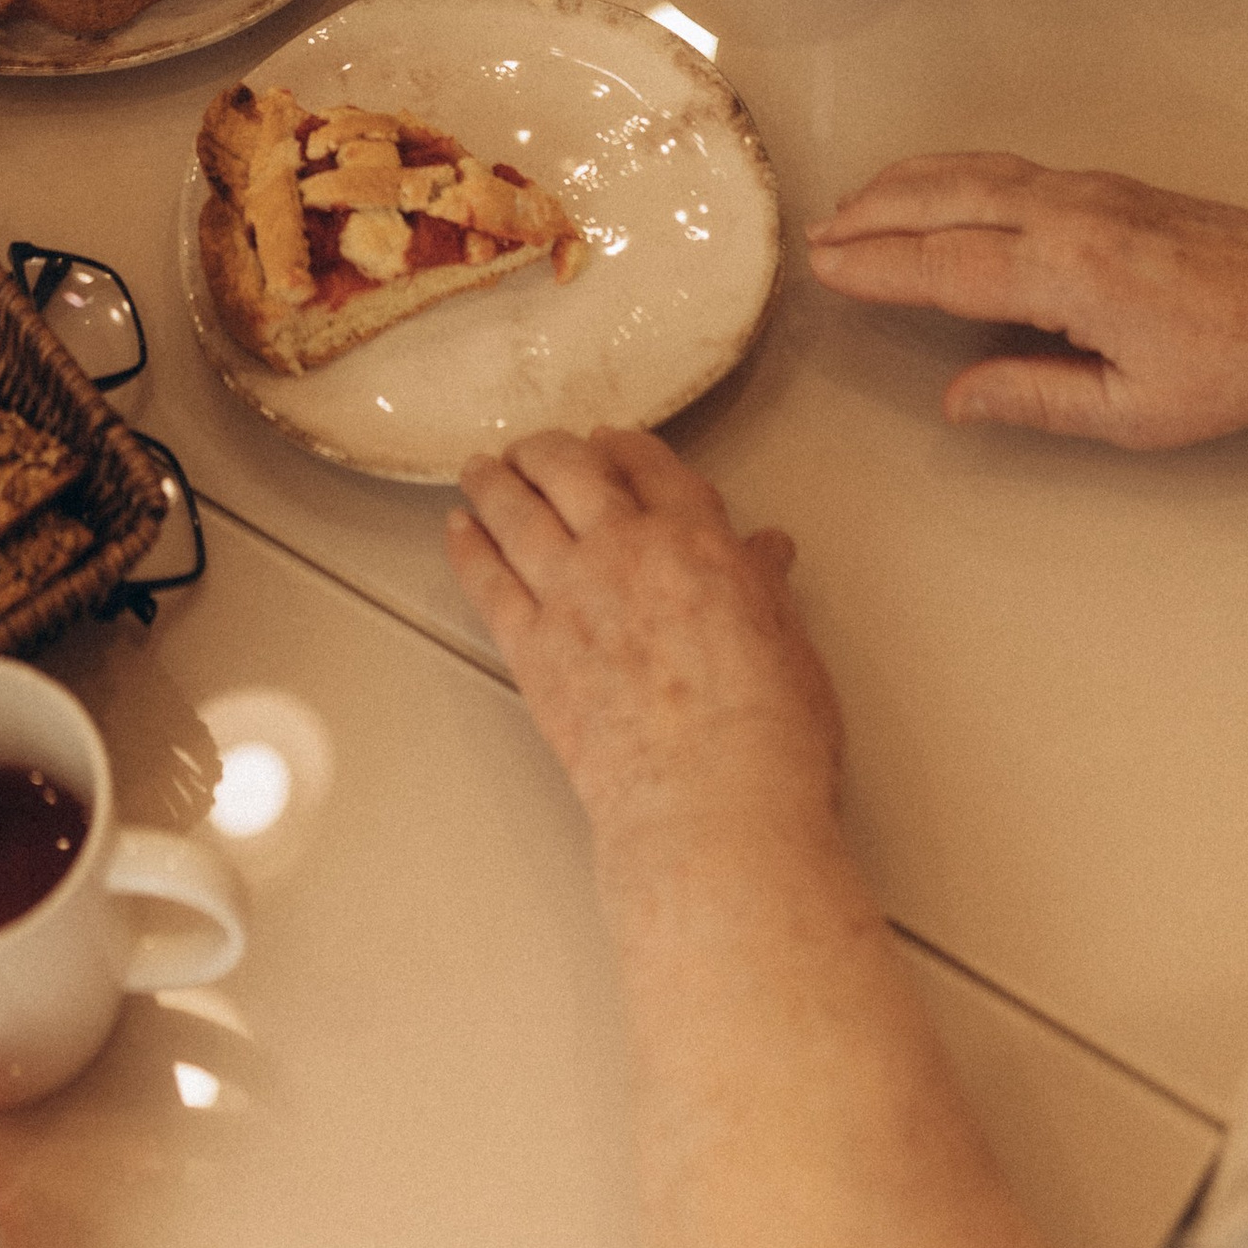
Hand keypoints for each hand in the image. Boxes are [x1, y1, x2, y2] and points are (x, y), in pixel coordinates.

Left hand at [447, 426, 839, 855]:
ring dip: (494, 483)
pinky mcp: (531, 649)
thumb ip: (764, 588)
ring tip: (478, 469)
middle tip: (532, 448)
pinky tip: (457, 530)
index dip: (625, 446)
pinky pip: (487, 582)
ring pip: (518, 514)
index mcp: (697, 542)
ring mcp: (571, 596)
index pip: (651, 465)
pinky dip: (467, 549)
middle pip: (571, 471)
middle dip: (547, 451)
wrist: (710, 806)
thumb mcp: (790, 645)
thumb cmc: (769, 739)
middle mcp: (626, 551)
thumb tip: (765, 550)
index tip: (608, 440)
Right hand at [807, 154, 1247, 446]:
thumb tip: (959, 399)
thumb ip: (1036, 399)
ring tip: (851, 208)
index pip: (947, 265)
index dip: (879, 268)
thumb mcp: (1135, 412)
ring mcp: (1084, 189)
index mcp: (1070, 273)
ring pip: (968, 171)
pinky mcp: (1100, 182)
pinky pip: (1000, 165)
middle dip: (872, 217)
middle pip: (943, 200)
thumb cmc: (1234, 364)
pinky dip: (946, 171)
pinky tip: (929, 185)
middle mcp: (1068, 214)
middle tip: (818, 237)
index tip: (828, 270)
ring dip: (902, 185)